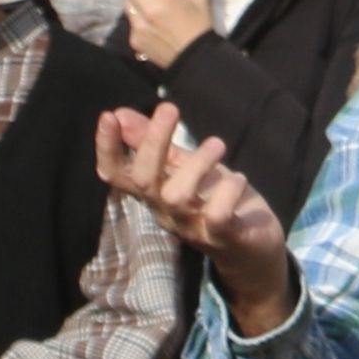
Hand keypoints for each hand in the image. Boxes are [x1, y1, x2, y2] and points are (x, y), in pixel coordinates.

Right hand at [96, 107, 294, 329]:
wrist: (252, 250)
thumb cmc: (214, 201)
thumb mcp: (183, 167)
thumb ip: (152, 143)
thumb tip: (120, 114)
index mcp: (153, 193)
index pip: (116, 176)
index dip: (107, 149)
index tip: (108, 117)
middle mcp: (165, 211)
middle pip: (144, 180)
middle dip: (153, 142)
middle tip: (170, 108)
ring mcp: (192, 226)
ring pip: (176, 196)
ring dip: (197, 163)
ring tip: (217, 144)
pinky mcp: (222, 236)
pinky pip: (216, 215)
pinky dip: (228, 191)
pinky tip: (238, 179)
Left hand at [120, 0, 207, 67]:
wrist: (195, 61)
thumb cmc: (199, 29)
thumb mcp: (200, 2)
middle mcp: (147, 10)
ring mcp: (138, 27)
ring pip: (127, 4)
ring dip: (133, 0)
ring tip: (144, 2)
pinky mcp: (134, 40)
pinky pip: (131, 23)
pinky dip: (137, 19)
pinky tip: (148, 23)